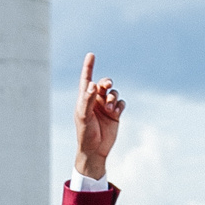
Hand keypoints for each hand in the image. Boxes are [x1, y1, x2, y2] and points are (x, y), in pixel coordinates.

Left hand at [73, 53, 123, 179]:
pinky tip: (116, 112)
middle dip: (107, 82)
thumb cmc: (85, 134)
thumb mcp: (83, 117)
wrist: (95, 150)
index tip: (91, 54)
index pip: (86, 79)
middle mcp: (95, 101)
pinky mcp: (115, 114)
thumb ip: (87, 100)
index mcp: (84, 99)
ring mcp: (106, 107)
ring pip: (114, 93)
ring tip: (110, 109)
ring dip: (113, 98)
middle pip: (104, 84)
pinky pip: (121, 102)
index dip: (88, 67)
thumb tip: (92, 85)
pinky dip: (120, 104)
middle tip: (106, 86)